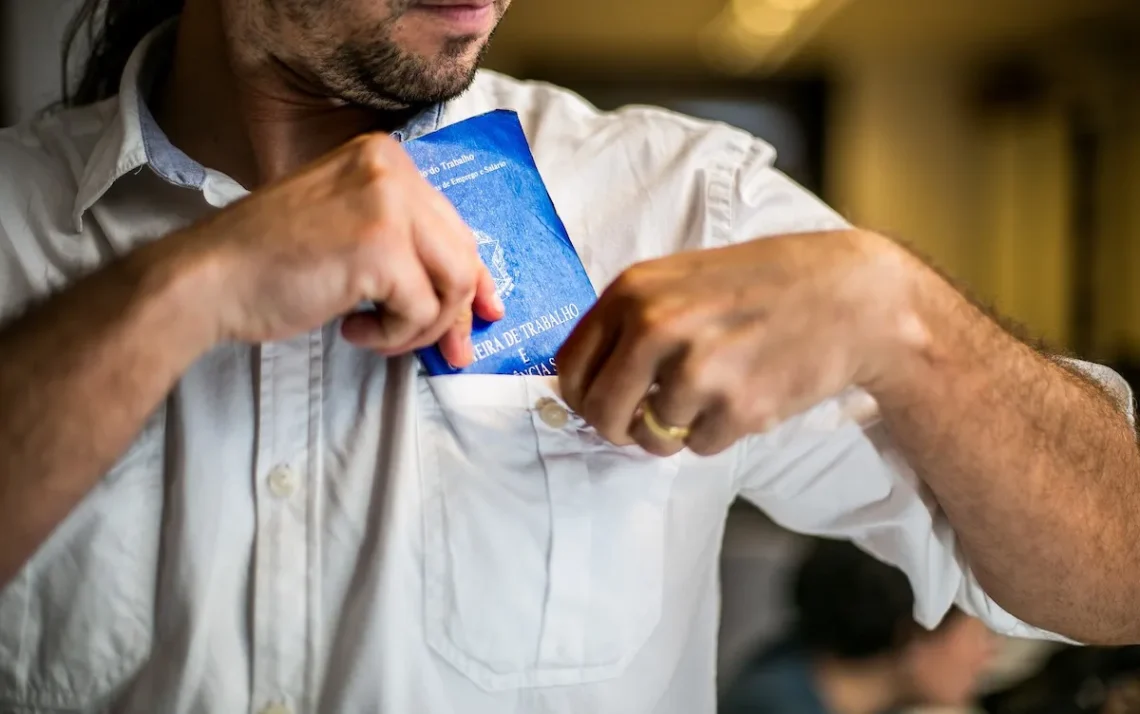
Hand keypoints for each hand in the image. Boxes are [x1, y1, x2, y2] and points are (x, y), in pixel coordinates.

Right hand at [168, 133, 503, 365]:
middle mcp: (392, 170)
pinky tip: (353, 329)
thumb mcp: (347, 229)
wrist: (208, 278)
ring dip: (421, 328)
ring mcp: (388, 205)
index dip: (474, 275)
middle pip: (462, 255)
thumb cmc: (269, 263)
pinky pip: (421, 310)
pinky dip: (394, 335)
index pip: (452, 225)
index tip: (485, 310)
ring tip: (377, 333)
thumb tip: (470, 294)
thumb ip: (403, 245)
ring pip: (452, 285)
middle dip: (457, 312)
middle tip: (450, 351)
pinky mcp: (381, 247)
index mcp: (385, 158)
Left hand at [557, 229, 924, 455]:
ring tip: (710, 396)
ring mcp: (697, 369)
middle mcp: (657, 327)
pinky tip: (742, 397)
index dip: (581, 398)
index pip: (570, 368)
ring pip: (651, 438)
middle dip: (618, 429)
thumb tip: (583, 380)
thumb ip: (629, 321)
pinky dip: (714, 435)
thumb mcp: (680, 279)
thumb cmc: (762, 285)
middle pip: (600, 414)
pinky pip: (697, 448)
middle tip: (644, 422)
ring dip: (674, 431)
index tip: (601, 404)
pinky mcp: (738, 407)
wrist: (848, 296)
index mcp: (634, 291)